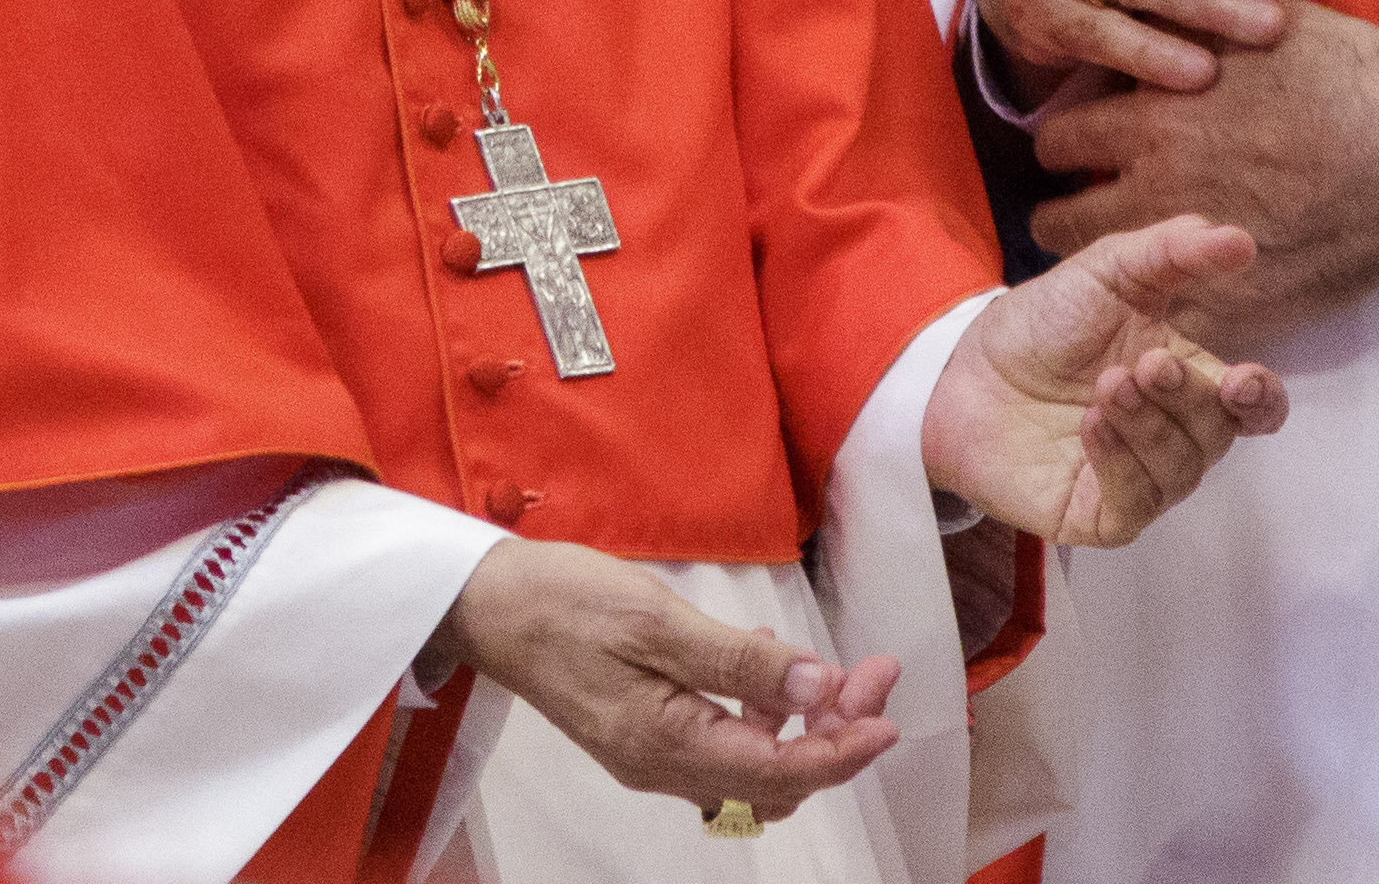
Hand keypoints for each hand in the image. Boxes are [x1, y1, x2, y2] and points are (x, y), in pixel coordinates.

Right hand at [419, 539, 897, 825]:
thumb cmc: (566, 603)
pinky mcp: (648, 731)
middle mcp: (664, 765)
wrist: (491, 605)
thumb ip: (738, 660)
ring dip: (806, 724)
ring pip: (755, 763)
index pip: (779, 772)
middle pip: (775, 776)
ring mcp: (654, 753)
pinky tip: (770, 663)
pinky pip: (725, 742)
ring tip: (841, 671)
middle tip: (874, 676)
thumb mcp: (658, 622)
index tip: (887, 719)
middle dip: (835, 732)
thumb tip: (815, 687)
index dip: (842, 751)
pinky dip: (764, 713)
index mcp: (667, 744)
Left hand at [925, 215, 1288, 546]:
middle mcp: (1172, 435)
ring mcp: (1137, 479)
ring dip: (1150, 426)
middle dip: (1191, 399)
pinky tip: (1091, 426)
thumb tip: (1242, 241)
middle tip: (1149, 363)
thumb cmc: (1044, 322)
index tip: (1243, 381)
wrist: (962, 367)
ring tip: (1106, 387)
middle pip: (1219, 435)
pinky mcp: (1097, 514)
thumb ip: (1174, 250)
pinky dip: (1120, 464)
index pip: (1254, 406)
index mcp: (1188, 380)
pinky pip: (1135, 506)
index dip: (1261, 400)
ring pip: (1180, 471)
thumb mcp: (1109, 270)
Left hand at [1032, 1, 1378, 348]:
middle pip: (1060, 217)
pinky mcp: (1234, 307)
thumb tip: (1150, 2)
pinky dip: (1161, 316)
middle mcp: (1157, 189)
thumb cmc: (1354, 80)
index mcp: (1156, 118)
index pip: (1060, 137)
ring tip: (1112, 262)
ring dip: (1099, 265)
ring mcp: (1192, 256)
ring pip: (1105, 277)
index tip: (1076, 146)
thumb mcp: (1263, 21)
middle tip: (1076, 208)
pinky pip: (1167, 328)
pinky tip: (1170, 305)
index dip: (1064, 140)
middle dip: (1063, 209)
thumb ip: (1195, 19)